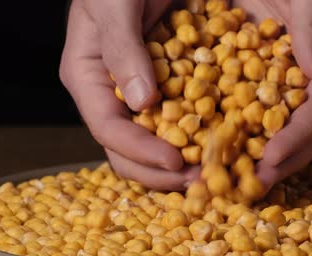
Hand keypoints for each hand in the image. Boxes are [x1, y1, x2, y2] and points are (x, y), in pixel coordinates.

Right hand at [59, 0, 198, 190]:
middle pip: (127, 149)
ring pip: (155, 142)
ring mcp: (139, 94)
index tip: (176, 163)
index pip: (107, 128)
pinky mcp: (168, 88)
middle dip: (161, 171)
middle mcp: (111, 94)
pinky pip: (181, 120)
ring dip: (182, 162)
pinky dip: (200, 137)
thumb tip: (141, 103)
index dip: (140, 151)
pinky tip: (224, 145)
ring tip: (214, 172)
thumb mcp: (115, 2)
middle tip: (199, 181)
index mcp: (88, 76)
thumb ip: (122, 47)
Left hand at [233, 0, 311, 188]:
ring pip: (283, 127)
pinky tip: (217, 146)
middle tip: (247, 188)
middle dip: (279, 161)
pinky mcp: (271, 73)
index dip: (299, 139)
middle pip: (308, 131)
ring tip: (231, 179)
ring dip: (259, 156)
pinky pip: (258, 110)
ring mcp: (296, 77)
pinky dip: (241, 131)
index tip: (269, 161)